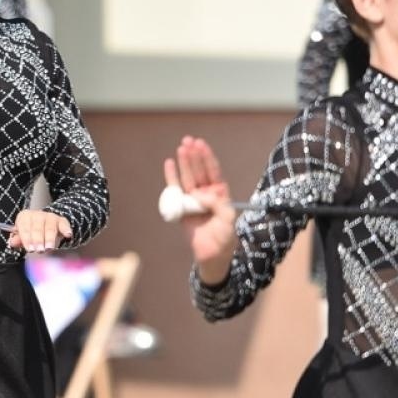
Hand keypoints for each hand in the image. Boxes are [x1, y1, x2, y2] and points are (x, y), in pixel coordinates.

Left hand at [7, 210, 72, 253]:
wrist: (46, 225)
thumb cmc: (31, 233)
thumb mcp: (23, 236)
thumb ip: (18, 239)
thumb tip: (12, 242)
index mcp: (24, 217)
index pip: (24, 227)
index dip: (27, 239)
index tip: (30, 249)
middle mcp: (37, 214)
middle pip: (37, 227)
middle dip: (38, 239)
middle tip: (39, 250)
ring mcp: (49, 216)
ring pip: (50, 226)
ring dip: (50, 238)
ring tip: (49, 248)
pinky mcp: (61, 220)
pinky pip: (63, 223)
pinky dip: (66, 229)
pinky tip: (67, 235)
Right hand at [165, 136, 237, 285]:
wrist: (211, 256)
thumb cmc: (224, 239)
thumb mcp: (228, 220)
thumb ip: (218, 205)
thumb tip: (201, 195)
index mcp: (220, 194)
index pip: (213, 171)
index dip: (207, 158)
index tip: (201, 145)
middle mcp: (206, 194)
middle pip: (199, 170)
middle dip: (194, 156)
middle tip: (189, 141)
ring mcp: (193, 199)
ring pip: (188, 177)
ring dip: (184, 162)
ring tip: (181, 148)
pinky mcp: (181, 207)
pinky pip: (175, 190)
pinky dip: (172, 177)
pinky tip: (169, 163)